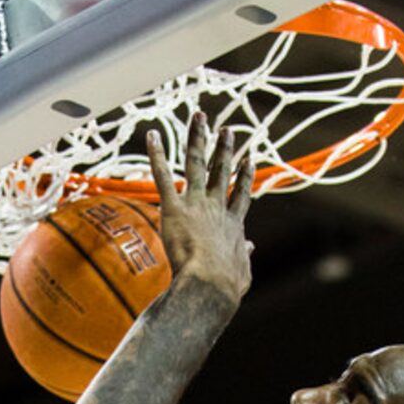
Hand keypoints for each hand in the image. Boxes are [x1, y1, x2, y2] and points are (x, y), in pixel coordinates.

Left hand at [149, 111, 253, 304]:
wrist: (209, 284)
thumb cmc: (224, 287)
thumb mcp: (241, 273)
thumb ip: (245, 258)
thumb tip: (251, 249)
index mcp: (232, 224)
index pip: (239, 194)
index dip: (244, 176)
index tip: (248, 159)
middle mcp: (216, 207)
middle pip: (220, 171)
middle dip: (223, 148)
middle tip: (226, 129)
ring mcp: (196, 204)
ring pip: (196, 163)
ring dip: (198, 138)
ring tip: (199, 117)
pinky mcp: (174, 207)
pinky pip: (163, 175)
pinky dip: (157, 154)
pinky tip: (152, 135)